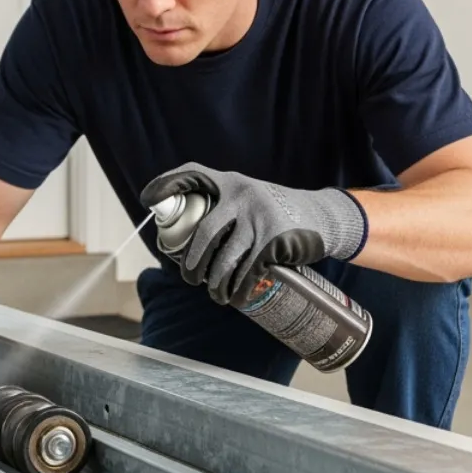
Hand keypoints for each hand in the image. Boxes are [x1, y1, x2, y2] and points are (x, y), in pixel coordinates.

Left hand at [140, 163, 367, 306]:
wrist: (323, 217)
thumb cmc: (276, 213)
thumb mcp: (251, 197)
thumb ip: (226, 208)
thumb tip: (189, 241)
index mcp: (231, 183)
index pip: (194, 174)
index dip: (167, 184)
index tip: (148, 200)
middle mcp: (242, 196)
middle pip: (204, 232)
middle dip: (192, 263)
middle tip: (190, 278)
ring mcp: (259, 218)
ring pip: (225, 259)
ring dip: (215, 283)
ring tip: (215, 294)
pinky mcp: (275, 241)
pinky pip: (248, 271)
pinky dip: (239, 289)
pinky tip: (236, 298)